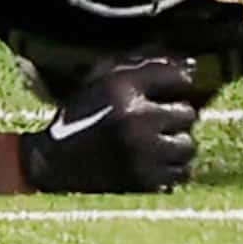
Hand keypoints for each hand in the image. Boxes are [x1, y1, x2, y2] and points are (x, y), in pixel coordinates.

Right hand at [17, 56, 200, 193]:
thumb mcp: (99, 80)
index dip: (178, 82)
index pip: (177, 76)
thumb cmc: (79, 117)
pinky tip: (154, 162)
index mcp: (120, 88)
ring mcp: (142, 152)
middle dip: (175, 116)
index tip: (174, 88)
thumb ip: (139, 66)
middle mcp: (135, 117)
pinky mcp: (145, 181)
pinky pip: (181, 172)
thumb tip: (187, 62)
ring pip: (187, 145)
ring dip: (176, 144)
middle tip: (158, 121)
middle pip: (187, 113)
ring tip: (156, 143)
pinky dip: (172, 168)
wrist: (54, 163)